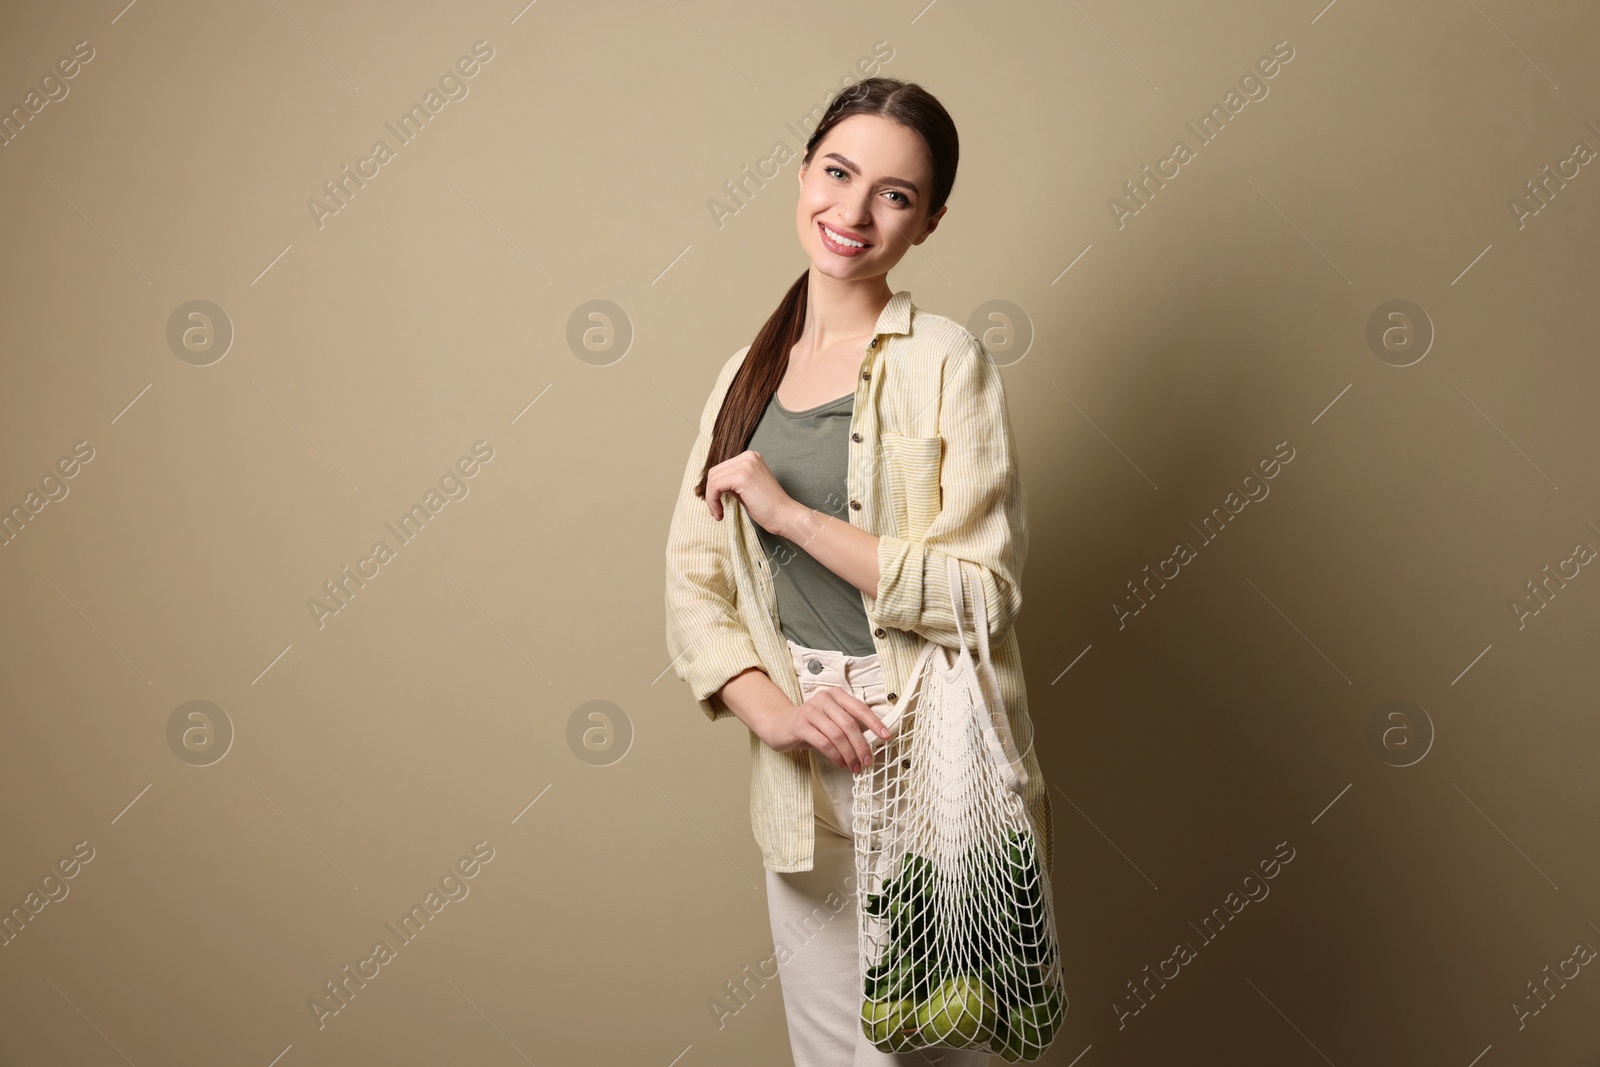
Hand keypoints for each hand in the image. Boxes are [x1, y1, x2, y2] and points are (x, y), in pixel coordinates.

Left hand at [704, 449, 802, 535]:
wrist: (785, 515)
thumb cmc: (769, 507)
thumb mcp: (747, 488)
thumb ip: (733, 482)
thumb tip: (714, 484)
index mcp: (750, 457)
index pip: (721, 468)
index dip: (715, 488)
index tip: (717, 504)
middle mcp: (748, 457)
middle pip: (715, 472)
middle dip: (711, 493)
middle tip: (716, 511)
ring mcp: (745, 464)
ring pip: (713, 479)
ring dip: (711, 499)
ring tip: (718, 513)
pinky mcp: (741, 477)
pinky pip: (715, 486)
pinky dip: (713, 501)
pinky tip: (720, 513)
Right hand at [760, 687, 892, 772]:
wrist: (780, 725)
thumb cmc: (812, 725)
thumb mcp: (832, 722)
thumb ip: (850, 728)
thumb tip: (875, 745)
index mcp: (836, 695)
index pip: (860, 708)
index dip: (875, 723)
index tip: (887, 736)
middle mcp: (824, 699)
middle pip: (849, 724)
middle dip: (861, 745)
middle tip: (867, 761)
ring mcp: (810, 711)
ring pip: (837, 735)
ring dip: (849, 754)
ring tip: (855, 767)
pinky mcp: (800, 725)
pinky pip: (823, 743)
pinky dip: (835, 755)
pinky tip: (841, 763)